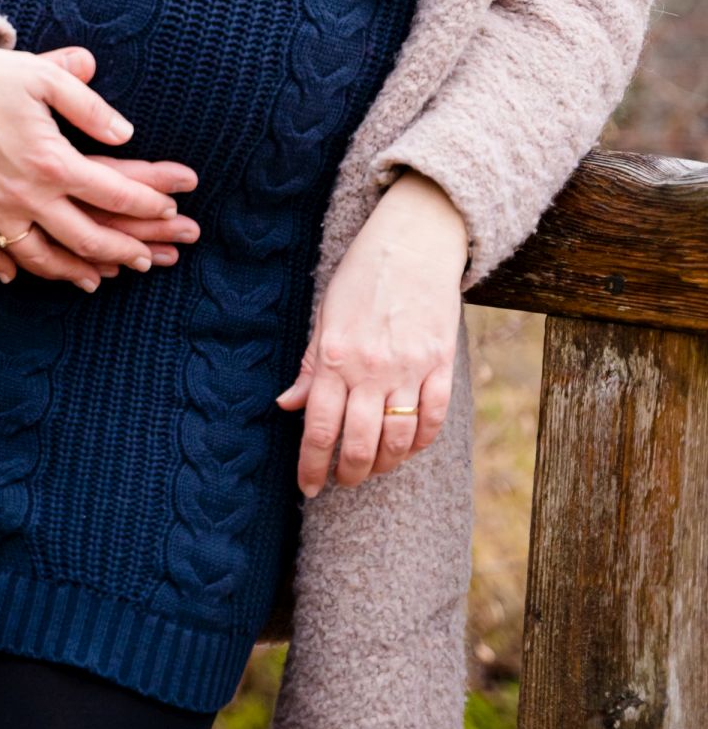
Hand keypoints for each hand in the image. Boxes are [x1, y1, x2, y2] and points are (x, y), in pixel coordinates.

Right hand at [0, 42, 198, 291]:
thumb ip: (89, 105)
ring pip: (35, 256)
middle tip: (147, 260)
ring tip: (94, 280)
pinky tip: (13, 276)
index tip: (171, 208)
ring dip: (68, 272)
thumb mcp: (44, 76)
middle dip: (121, 251)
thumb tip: (125, 134)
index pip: (112, 192)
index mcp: (51, 160)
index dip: (147, 203)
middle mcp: (23, 193)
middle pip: (82, 236)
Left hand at [275, 169, 466, 495]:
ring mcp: (410, 368)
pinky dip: (420, 442)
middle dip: (347, 473)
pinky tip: (407, 448)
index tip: (307, 487)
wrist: (413, 241)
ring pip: (398, 440)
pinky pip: (433, 419)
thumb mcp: (325, 314)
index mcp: (335, 356)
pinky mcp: (441, 364)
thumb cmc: (362, 275)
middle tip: (340, 481)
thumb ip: (310, 366)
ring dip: (383, 464)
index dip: (311, 466)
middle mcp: (371, 368)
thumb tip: (287, 406)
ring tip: (371, 468)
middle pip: (359, 443)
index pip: (320, 428)